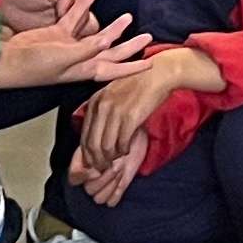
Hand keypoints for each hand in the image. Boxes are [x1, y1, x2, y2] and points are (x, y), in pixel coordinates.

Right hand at [0, 10, 158, 92]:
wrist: (7, 60)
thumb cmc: (33, 65)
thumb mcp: (64, 57)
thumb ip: (86, 49)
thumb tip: (106, 41)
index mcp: (84, 69)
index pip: (114, 69)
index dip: (132, 67)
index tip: (150, 64)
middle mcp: (80, 59)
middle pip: (111, 52)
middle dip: (130, 44)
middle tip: (147, 36)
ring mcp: (69, 47)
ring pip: (96, 35)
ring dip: (112, 26)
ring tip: (127, 17)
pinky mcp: (57, 34)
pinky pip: (75, 20)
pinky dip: (83, 9)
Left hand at [74, 46, 218, 203]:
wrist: (158, 74)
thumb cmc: (139, 85)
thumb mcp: (113, 94)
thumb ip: (103, 111)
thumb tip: (98, 135)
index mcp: (95, 101)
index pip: (84, 135)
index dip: (87, 153)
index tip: (93, 162)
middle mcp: (101, 107)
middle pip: (92, 144)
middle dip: (97, 161)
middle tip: (103, 169)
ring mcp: (115, 112)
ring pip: (106, 146)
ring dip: (111, 158)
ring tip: (116, 161)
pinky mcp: (130, 117)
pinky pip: (122, 143)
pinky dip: (124, 151)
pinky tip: (128, 150)